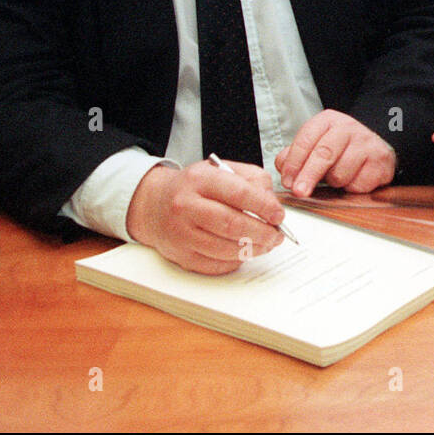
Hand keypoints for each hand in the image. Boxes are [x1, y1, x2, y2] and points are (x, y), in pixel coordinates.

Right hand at [126, 160, 285, 273]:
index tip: (279, 215)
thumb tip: (272, 203)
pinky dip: (235, 261)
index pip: (239, 193)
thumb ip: (252, 179)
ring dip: (253, 249)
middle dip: (262, 232)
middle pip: (232, 225)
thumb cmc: (193, 187)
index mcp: (199, 179)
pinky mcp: (181, 255)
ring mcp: (181, 233)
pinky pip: (215, 264)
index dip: (265, 207)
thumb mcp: (221, 170)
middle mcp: (186, 205)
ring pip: (225, 248)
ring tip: (265, 244)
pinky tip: (243, 252)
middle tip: (277, 235)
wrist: (154, 204)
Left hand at [276, 109, 395, 196]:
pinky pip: (358, 184)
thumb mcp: (316, 144)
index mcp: (328, 120)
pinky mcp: (380, 161)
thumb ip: (295, 155)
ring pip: (340, 173)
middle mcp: (348, 128)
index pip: (306, 140)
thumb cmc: (341, 148)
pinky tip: (353, 179)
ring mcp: (366, 144)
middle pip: (324, 154)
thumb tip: (282, 167)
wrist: (376, 148)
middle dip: (309, 175)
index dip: (294, 162)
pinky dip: (351, 188)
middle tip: (299, 191)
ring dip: (334, 183)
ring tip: (337, 177)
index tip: (287, 180)